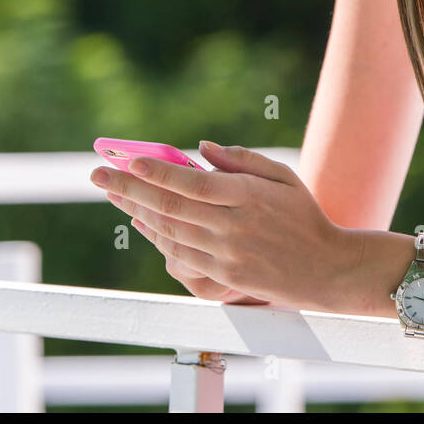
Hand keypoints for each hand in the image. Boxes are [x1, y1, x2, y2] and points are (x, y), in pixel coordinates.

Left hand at [90, 141, 360, 311]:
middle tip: (98, 174)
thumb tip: (201, 147)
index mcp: (248, 197)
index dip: (157, 173)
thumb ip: (242, 159)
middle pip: (169, 208)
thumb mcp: (282, 176)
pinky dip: (155, 237)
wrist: (325, 270)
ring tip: (113, 193)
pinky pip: (178, 256)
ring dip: (135, 211)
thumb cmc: (304, 216)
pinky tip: (141, 222)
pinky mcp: (222, 276)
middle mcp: (232, 228)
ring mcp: (225, 256)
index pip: (192, 184)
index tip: (130, 161)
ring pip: (168, 232)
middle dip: (128, 189)